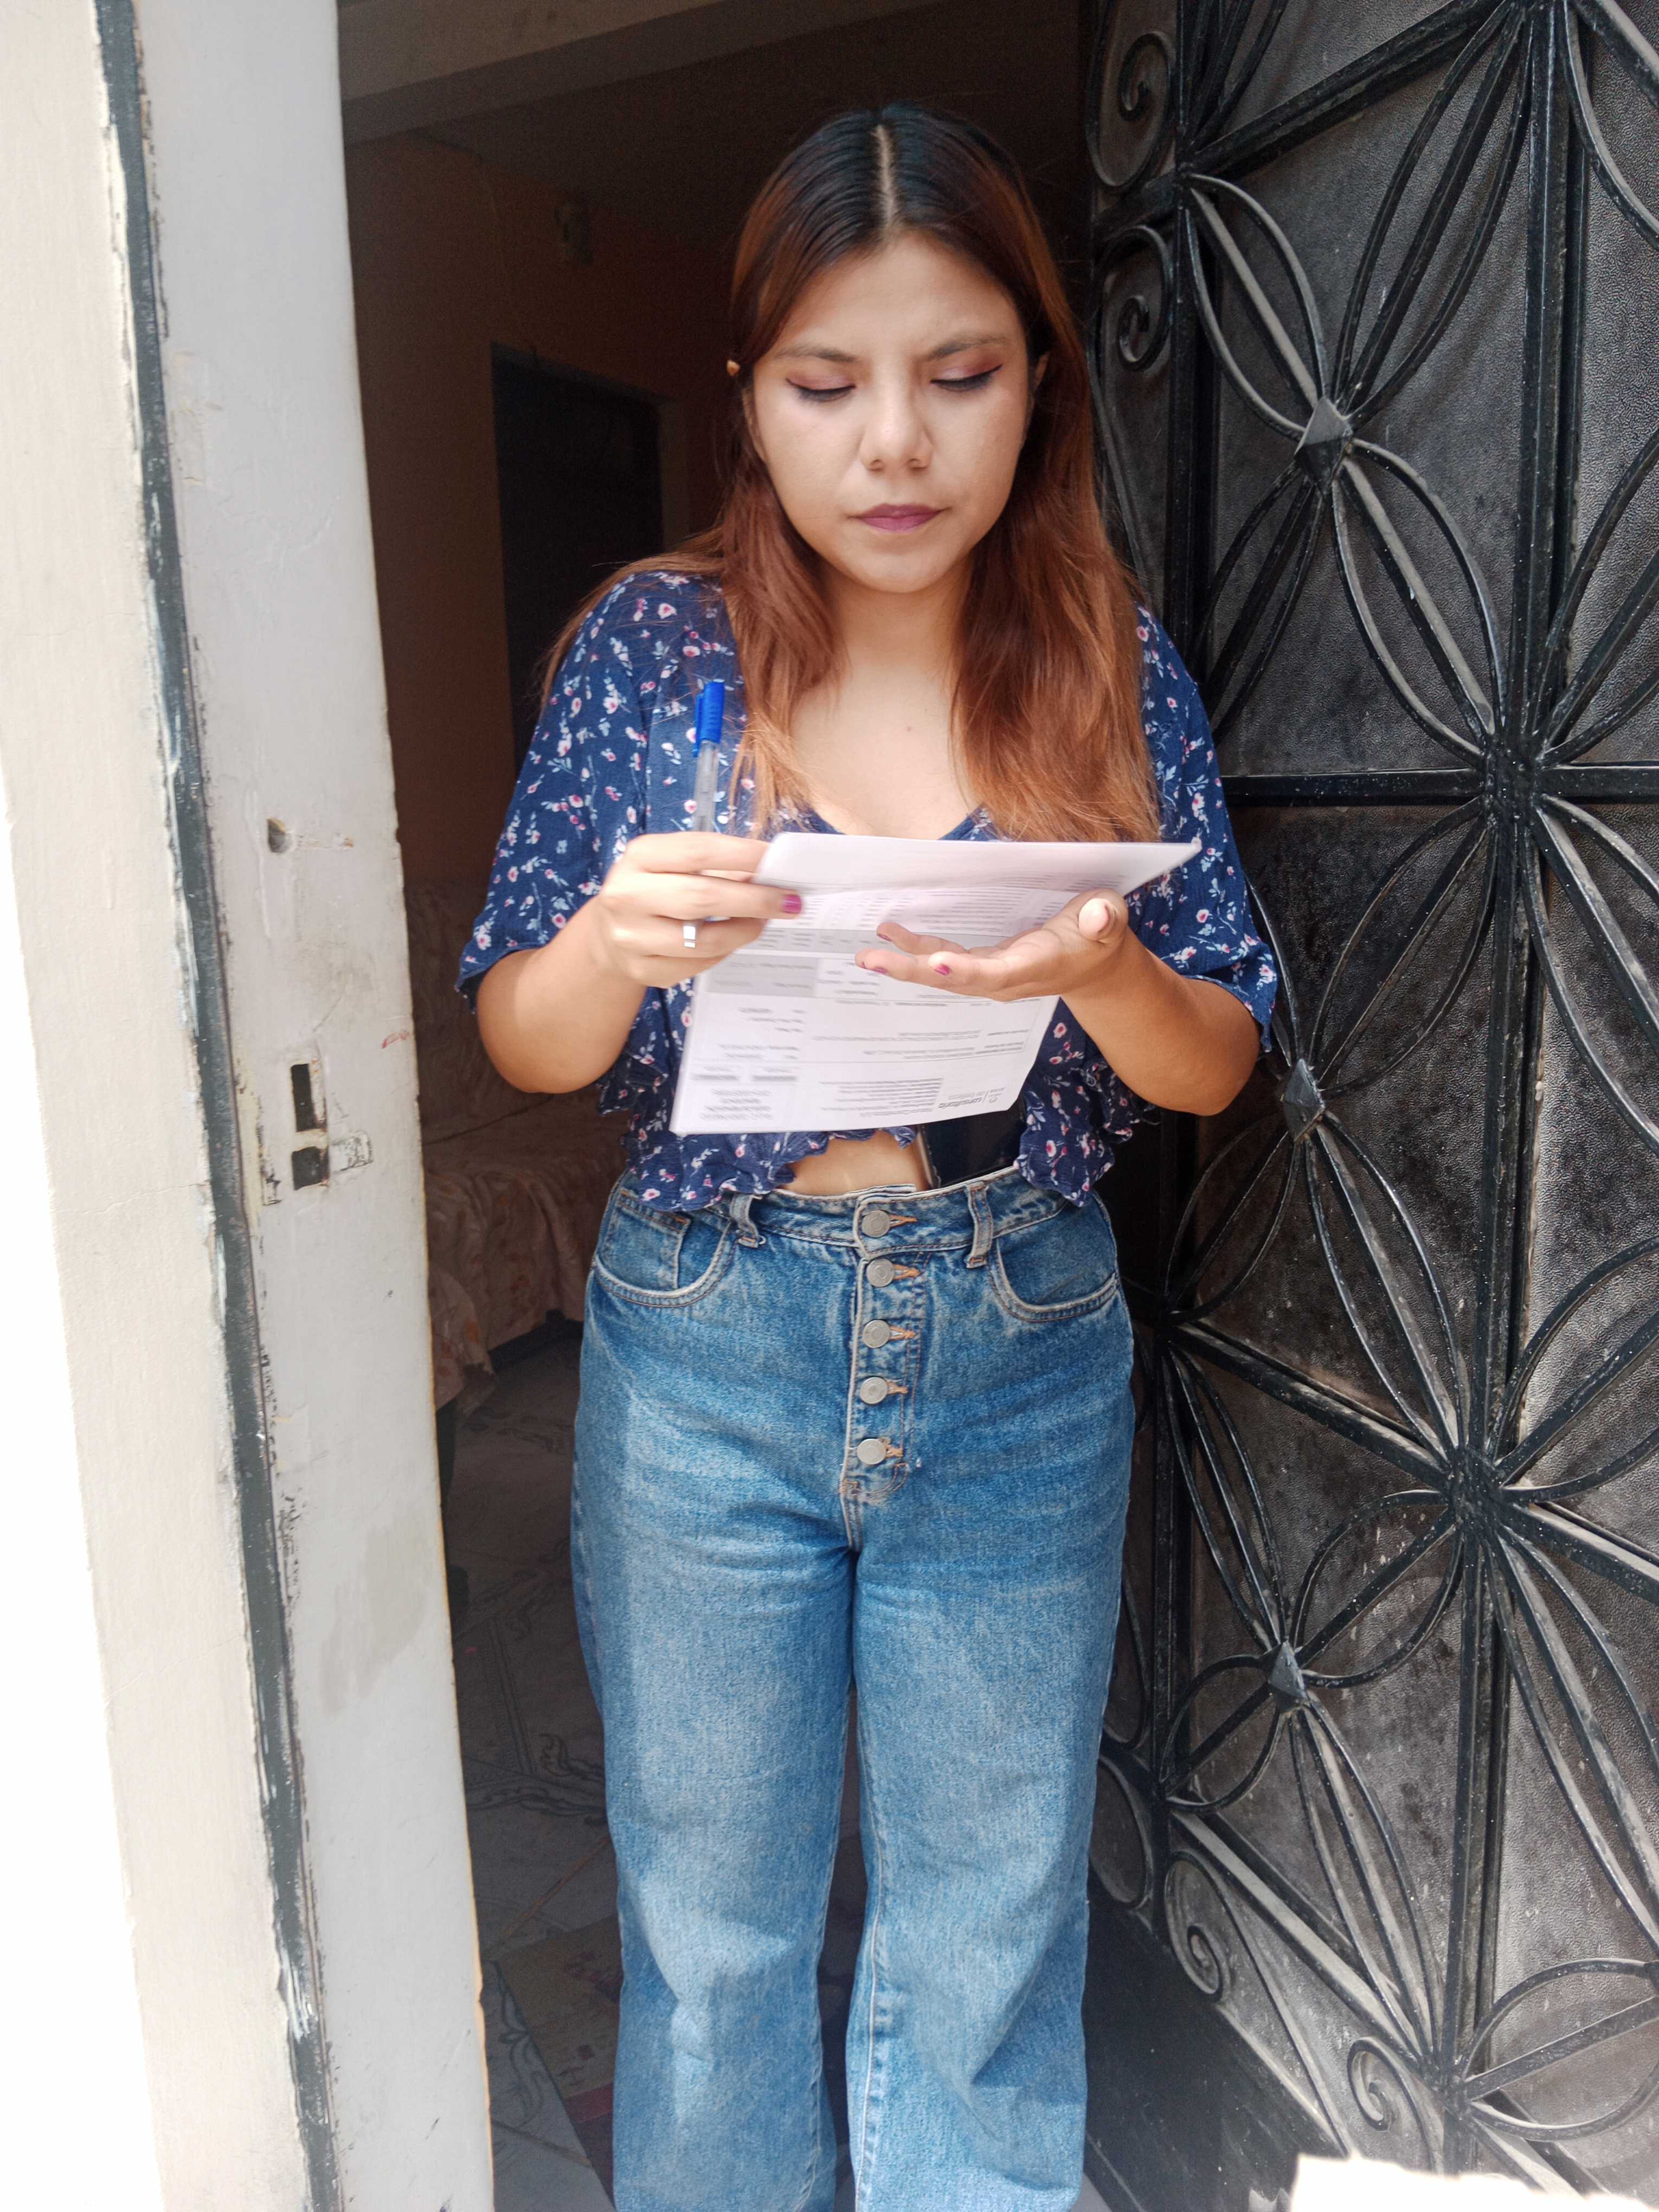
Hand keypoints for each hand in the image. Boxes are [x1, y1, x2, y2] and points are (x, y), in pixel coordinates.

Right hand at [587, 833, 797, 985]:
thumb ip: (715, 865)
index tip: (777, 860)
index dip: (743, 855)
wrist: (608, 932)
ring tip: (764, 921)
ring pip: (704, 939)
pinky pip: (698, 964)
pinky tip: (733, 939)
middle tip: (789, 901)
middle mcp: (628, 895)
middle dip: (754, 899)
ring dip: (745, 930)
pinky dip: (724, 951)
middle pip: (702, 897)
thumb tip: (772, 873)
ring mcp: (632, 937)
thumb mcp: (672, 864)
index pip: (698, 851)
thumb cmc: (654, 889)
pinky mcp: (643, 969)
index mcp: (639, 856)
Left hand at [854, 890, 1135, 1002]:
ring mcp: (992, 975)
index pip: (996, 973)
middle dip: (911, 970)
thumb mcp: (1110, 920)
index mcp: (1035, 965)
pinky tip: (891, 933)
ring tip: (867, 952)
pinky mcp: (984, 966)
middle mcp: (1006, 978)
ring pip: (942, 974)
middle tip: (871, 960)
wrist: (1095, 966)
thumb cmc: (1101, 936)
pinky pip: (944, 962)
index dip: (966, 971)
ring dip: (904, 963)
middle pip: (954, 980)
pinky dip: (917, 949)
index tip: (937, 963)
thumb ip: (1104, 918)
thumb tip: (1100, 914)